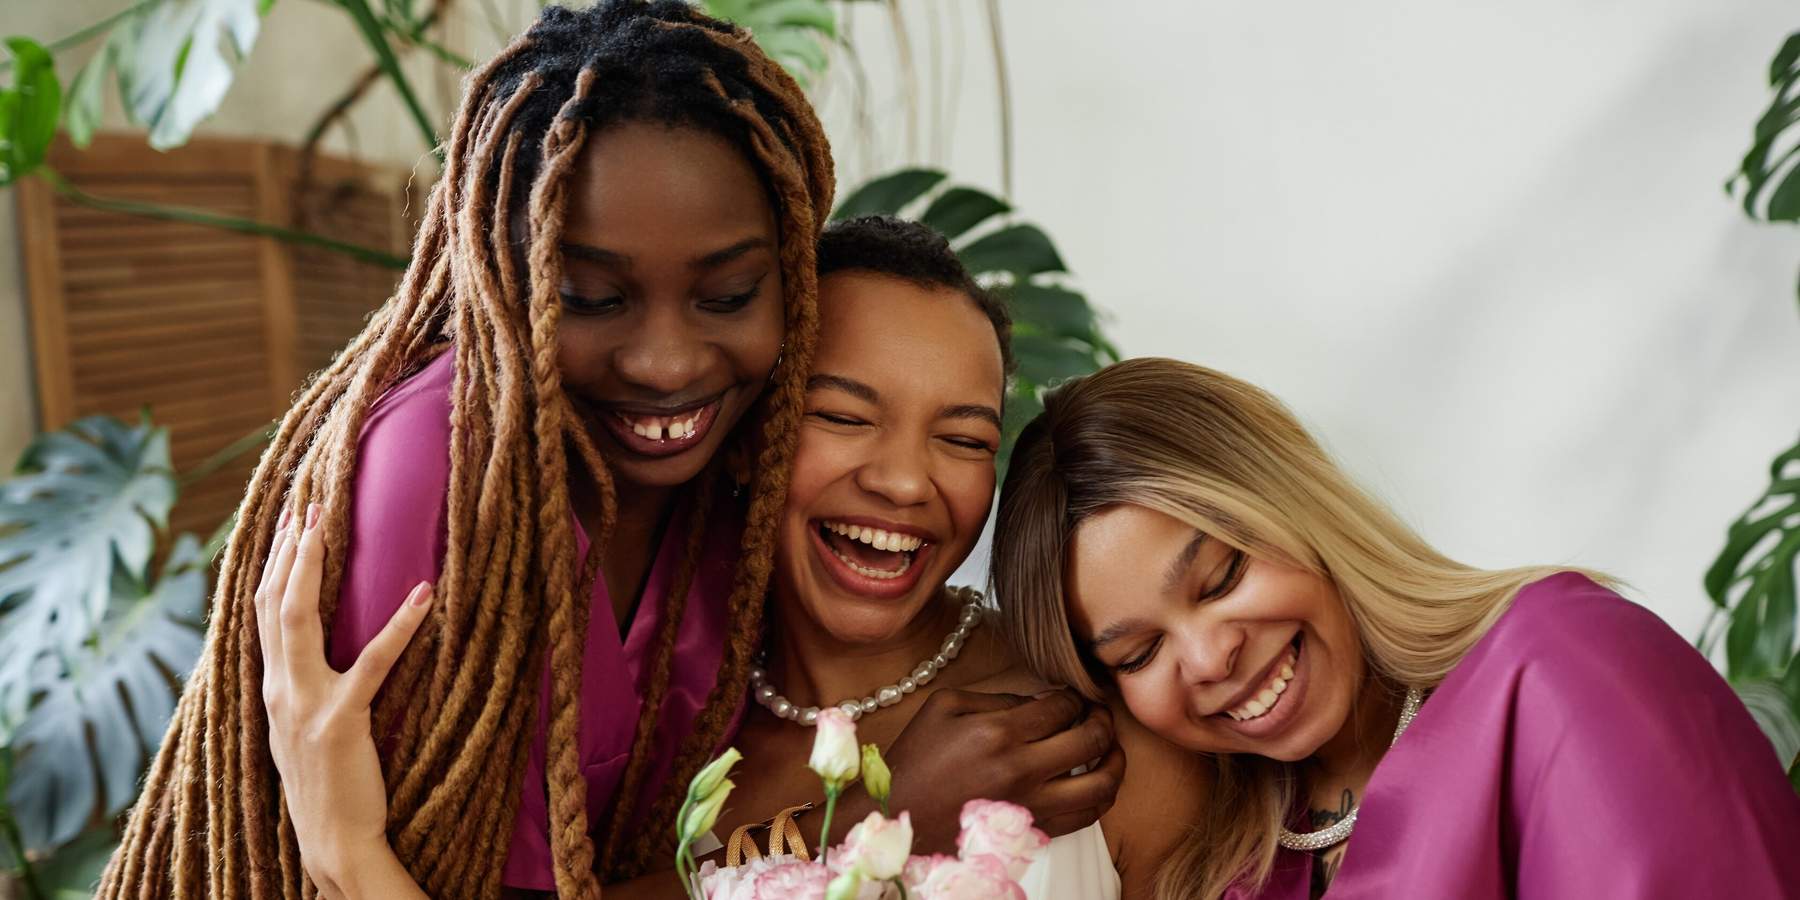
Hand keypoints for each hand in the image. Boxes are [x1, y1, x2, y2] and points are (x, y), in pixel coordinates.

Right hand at [256, 504, 433, 897]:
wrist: (331, 841)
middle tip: (306, 501)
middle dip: (287, 548)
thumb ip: (299, 686)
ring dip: (313, 567)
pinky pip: (374, 663)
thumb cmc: (326, 783)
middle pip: (273, 603)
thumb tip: (310, 648)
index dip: (272, 562)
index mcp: (269, 687)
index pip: (261, 611)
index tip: (287, 519)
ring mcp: (305, 704)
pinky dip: (401, 625)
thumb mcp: (299, 727)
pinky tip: (424, 594)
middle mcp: (277, 689)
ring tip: (331, 524)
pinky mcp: (342, 721)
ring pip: (300, 620)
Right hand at [881, 688, 1123, 851]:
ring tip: (1110, 749)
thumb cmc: (915, 758)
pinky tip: (1093, 781)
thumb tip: (1040, 703)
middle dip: (1102, 721)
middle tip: (1098, 714)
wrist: (896, 815)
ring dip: (1115, 761)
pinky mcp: (1031, 831)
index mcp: (998, 732)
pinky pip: (1085, 817)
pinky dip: (1099, 797)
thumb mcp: (944, 706)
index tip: (1073, 696)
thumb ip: (997, 698)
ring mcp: (1030, 805)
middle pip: (1092, 740)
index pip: (1064, 707)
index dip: (1076, 697)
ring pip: (1101, 785)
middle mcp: (1020, 769)